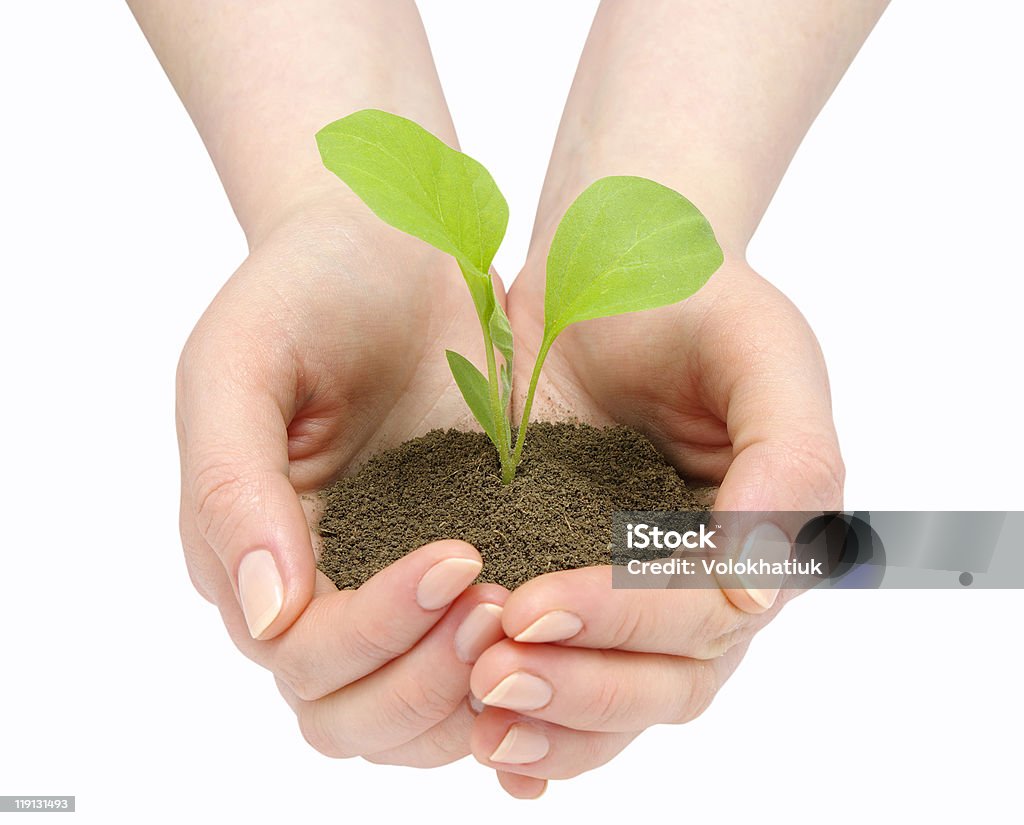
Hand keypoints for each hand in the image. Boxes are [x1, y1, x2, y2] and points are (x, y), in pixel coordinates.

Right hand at [176, 203, 507, 765]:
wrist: (388, 239)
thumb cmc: (303, 288)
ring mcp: (391, 586)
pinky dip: (519, 674)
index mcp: (252, 553)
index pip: (304, 655)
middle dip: (428, 678)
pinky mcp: (463, 560)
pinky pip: (480, 665)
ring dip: (474, 691)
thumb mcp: (240, 361)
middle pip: (355, 714)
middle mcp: (321, 589)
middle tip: (499, 604)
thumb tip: (267, 616)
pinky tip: (563, 636)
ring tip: (533, 613)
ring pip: (416, 718)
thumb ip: (229, 484)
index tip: (457, 558)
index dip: (376, 631)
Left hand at [478, 257, 843, 794]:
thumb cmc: (692, 300)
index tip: (533, 606)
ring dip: (554, 721)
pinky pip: (568, 674)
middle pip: (664, 679)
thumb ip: (790, 457)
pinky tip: (485, 743)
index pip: (706, 616)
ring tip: (478, 720)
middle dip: (581, 686)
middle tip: (494, 672)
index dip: (625, 621)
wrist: (605, 271)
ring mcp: (636, 592)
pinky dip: (537, 721)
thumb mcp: (758, 351)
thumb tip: (764, 583)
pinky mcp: (571, 581)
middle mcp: (706, 583)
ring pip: (619, 700)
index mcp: (763, 539)